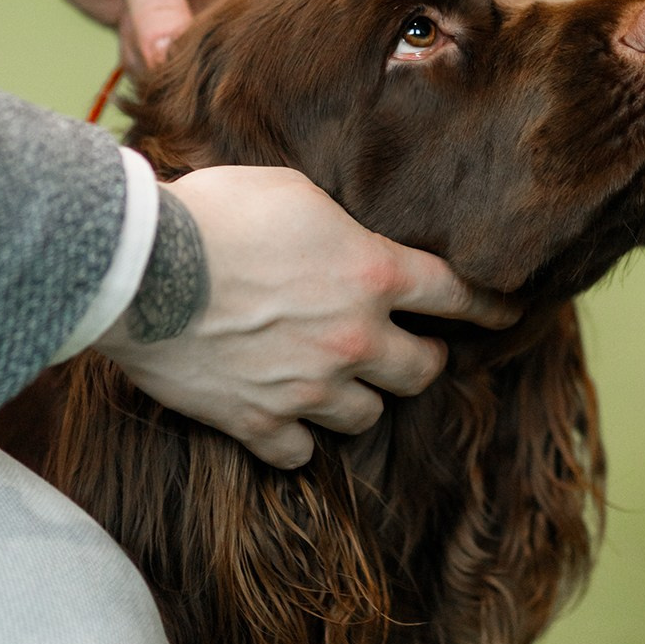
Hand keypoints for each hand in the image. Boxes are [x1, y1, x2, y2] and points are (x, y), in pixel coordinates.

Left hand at [18, 0, 275, 68]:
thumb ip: (158, 6)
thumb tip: (168, 65)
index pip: (256, 20)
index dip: (227, 45)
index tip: (186, 49)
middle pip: (223, 51)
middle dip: (184, 56)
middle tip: (146, 30)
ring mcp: (190, 10)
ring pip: (187, 65)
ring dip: (154, 58)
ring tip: (129, 16)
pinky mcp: (154, 26)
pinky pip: (156, 65)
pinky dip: (137, 58)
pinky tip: (122, 24)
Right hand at [94, 166, 517, 468]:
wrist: (139, 268)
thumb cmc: (211, 212)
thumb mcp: (290, 191)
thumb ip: (337, 224)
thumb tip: (348, 237)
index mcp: (371, 273)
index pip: (456, 293)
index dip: (487, 305)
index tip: (505, 315)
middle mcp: (355, 338)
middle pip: (423, 370)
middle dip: (419, 358)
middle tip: (400, 348)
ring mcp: (309, 388)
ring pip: (366, 415)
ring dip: (356, 397)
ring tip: (331, 378)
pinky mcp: (260, 422)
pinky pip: (299, 452)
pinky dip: (296, 437)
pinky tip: (283, 417)